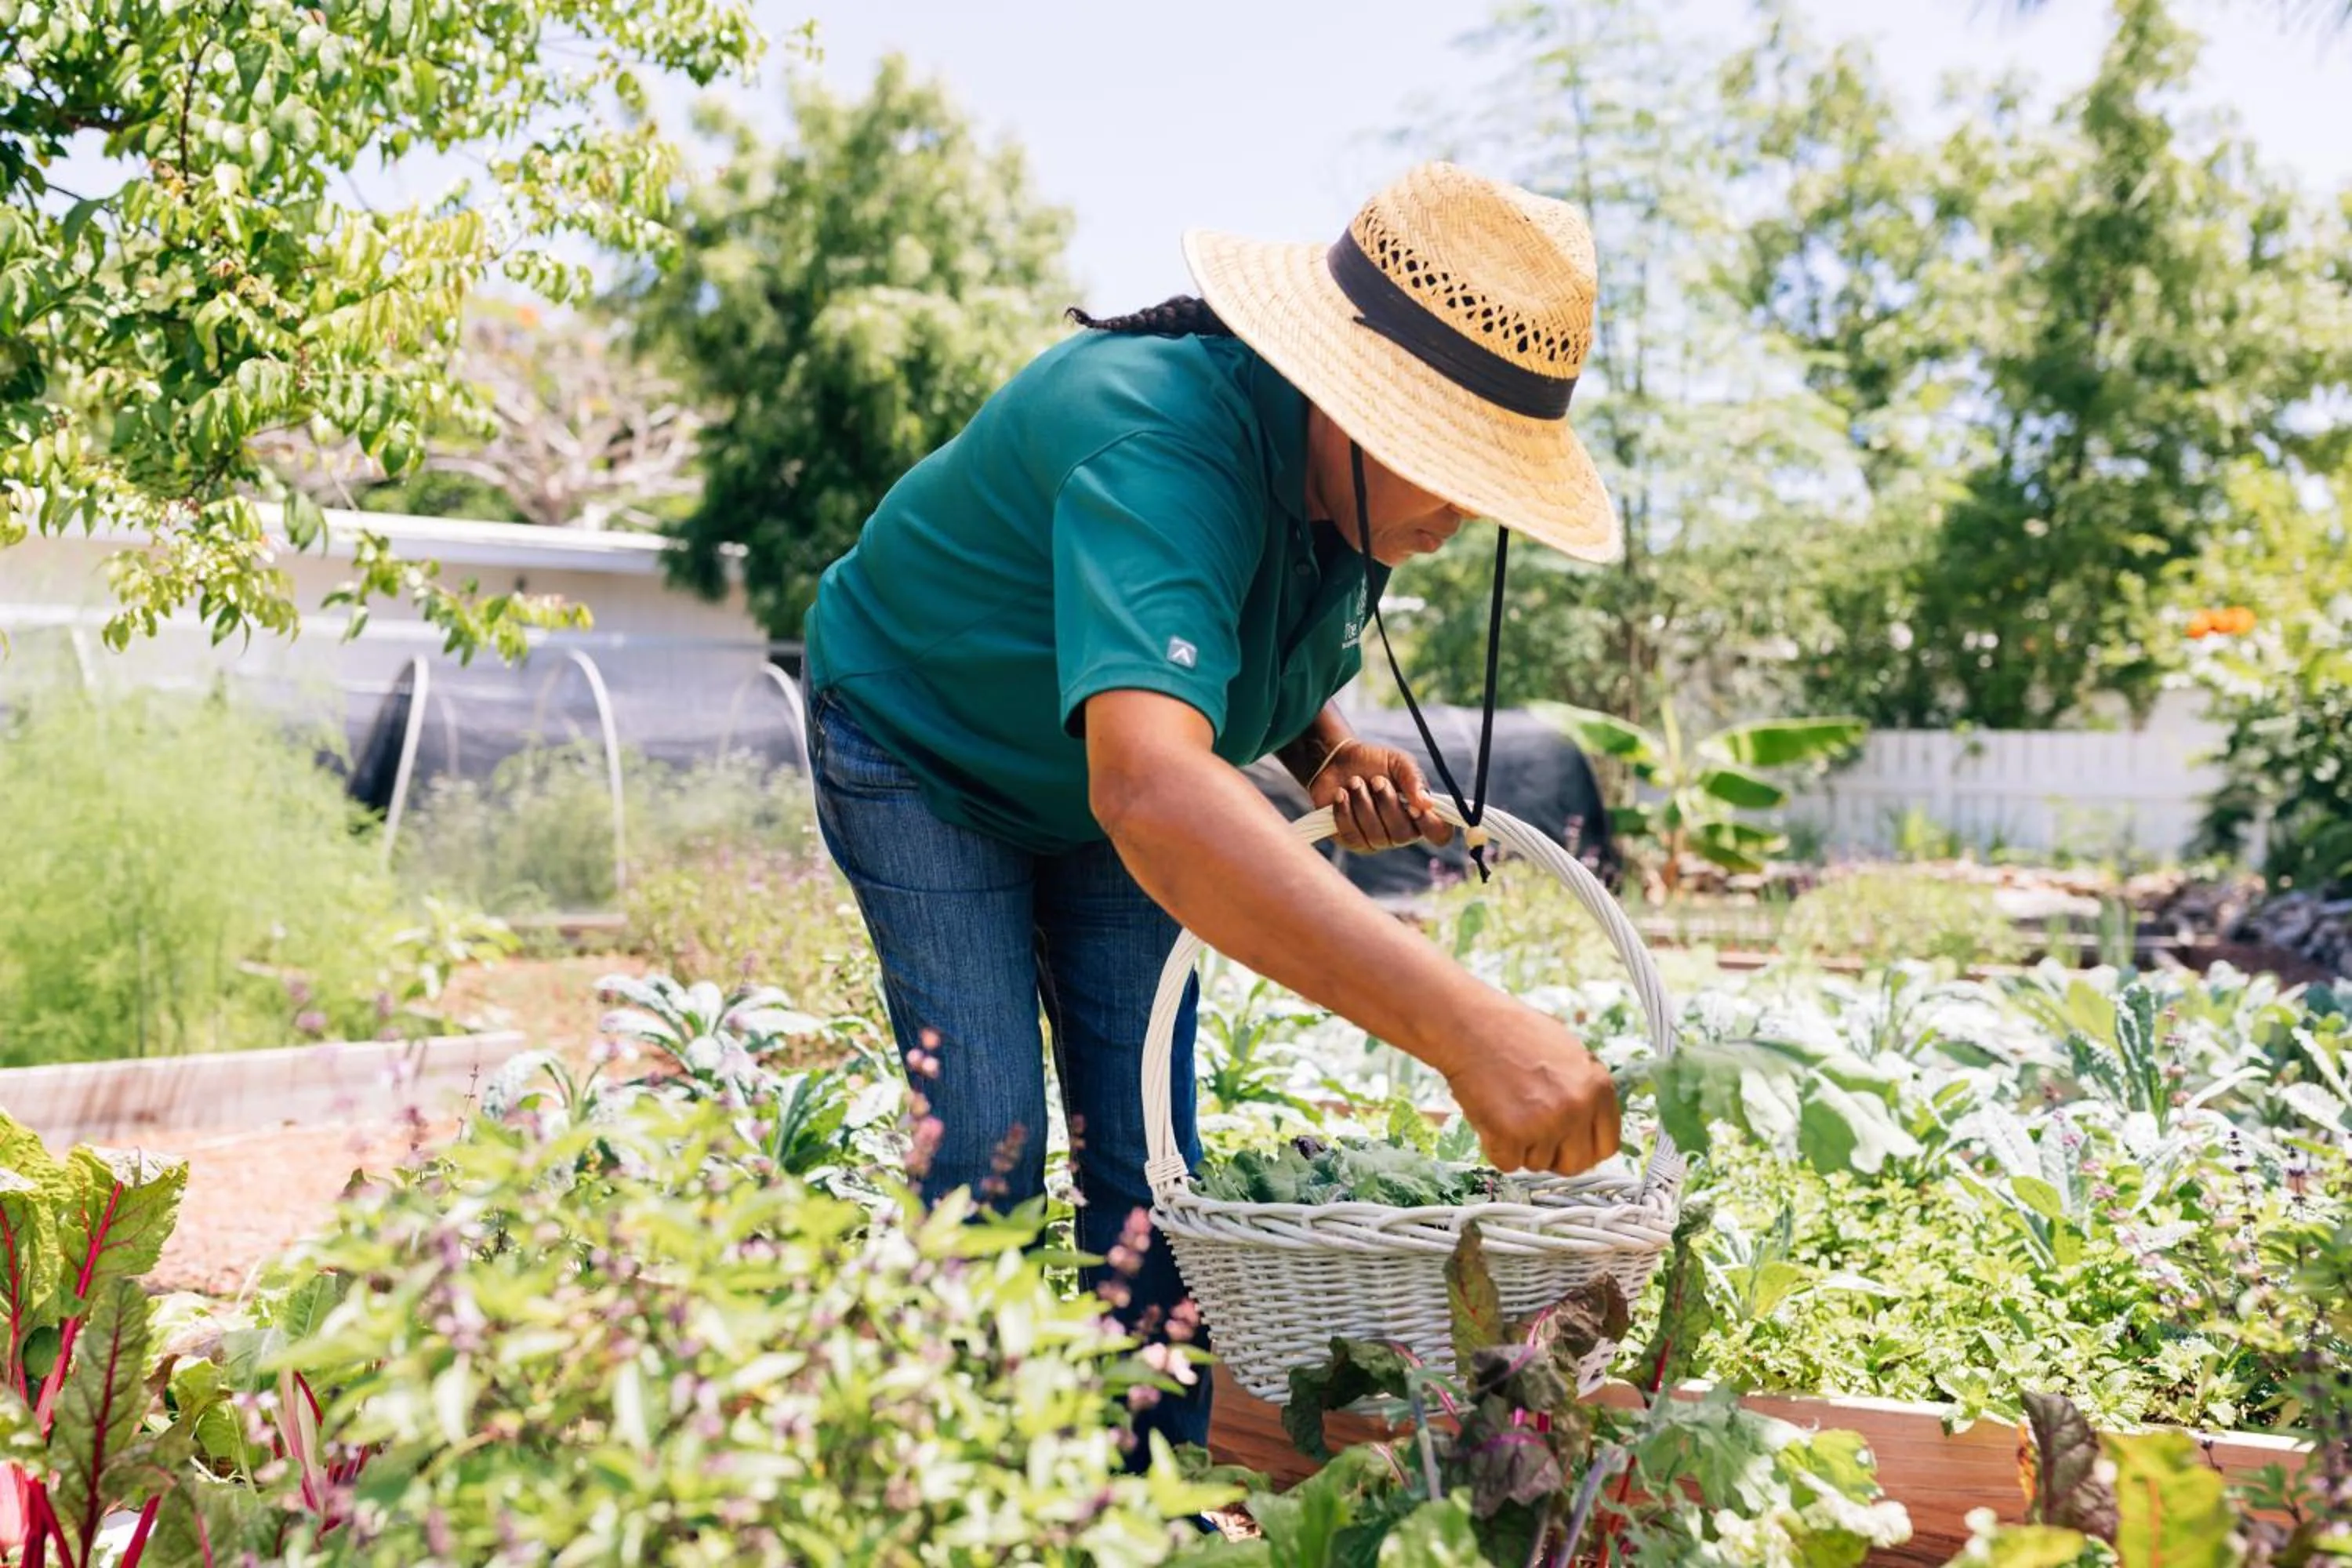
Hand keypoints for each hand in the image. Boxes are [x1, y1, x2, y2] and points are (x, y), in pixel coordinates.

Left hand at [1308, 739, 1457, 853]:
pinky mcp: (1352, 840)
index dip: (1431, 825)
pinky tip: (1341, 794)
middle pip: (1403, 835)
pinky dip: (1345, 812)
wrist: (1338, 760)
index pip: (1439, 834)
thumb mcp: (1398, 762)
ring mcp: (1376, 840)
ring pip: (1375, 835)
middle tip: (1376, 779)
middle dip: (1387, 804)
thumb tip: (1426, 803)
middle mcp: (1401, 831)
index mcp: (1419, 813)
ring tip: (1354, 781)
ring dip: (1363, 804)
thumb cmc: (1374, 762)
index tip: (1414, 807)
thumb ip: (1414, 779)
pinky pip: (1352, 835)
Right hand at [1444, 1002, 1620, 1177]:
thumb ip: (1584, 1091)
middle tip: (1532, 1133)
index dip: (1584, 1148)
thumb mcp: (1568, 1053)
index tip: (1567, 1145)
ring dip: (1520, 1146)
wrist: (1469, 1024)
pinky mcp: (1511, 1134)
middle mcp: (1578, 1107)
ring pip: (1538, 1164)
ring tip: (1506, 1107)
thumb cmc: (1513, 1033)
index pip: (1607, 1145)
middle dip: (1553, 1155)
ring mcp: (1545, 1123)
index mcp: (1598, 1086)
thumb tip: (1589, 1128)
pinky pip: (1507, 1163)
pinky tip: (1490, 1114)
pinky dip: (1494, 1146)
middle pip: (1575, 1164)